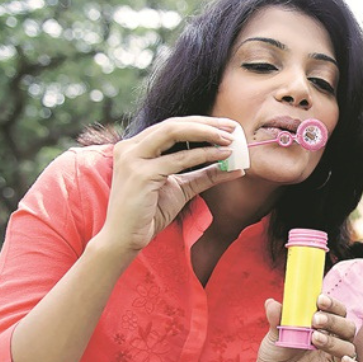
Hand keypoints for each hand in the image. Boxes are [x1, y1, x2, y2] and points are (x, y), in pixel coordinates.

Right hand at [96, 116, 246, 252]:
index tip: (227, 126)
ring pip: (174, 132)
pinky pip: (178, 159)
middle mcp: (130, 147)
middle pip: (173, 124)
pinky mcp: (140, 174)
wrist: (125, 238)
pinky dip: (204, 154)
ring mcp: (133, 158)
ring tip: (230, 140)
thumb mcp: (182, 188)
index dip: (201, 123)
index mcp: (136, 147)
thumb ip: (205, 175)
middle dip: (206, 123)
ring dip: (206, 133)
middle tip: (232, 128)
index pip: (171, 126)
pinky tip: (223, 156)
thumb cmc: (149, 214)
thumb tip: (236, 168)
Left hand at [255, 295, 362, 361]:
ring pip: (349, 349)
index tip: (319, 299)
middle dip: (334, 321)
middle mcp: (333, 343)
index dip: (333, 304)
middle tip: (315, 319)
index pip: (338, 311)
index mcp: (324, 327)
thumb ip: (277, 320)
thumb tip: (271, 303)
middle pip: (348, 328)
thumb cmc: (275, 354)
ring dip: (335, 342)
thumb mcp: (274, 335)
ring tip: (315, 338)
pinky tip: (346, 361)